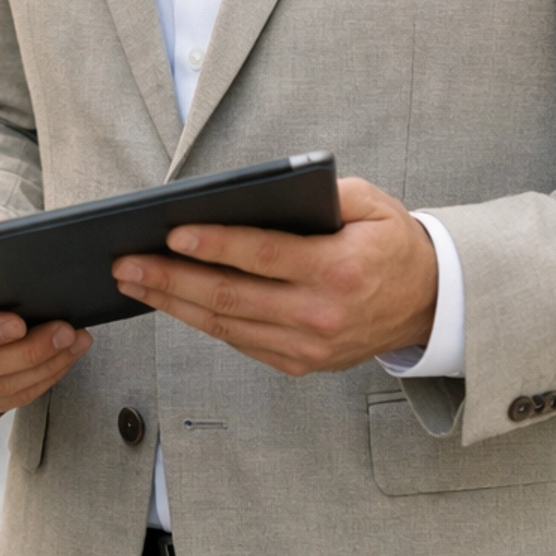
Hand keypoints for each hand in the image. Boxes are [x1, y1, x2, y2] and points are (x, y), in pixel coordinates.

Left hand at [111, 176, 438, 374]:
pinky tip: (171, 302)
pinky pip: (241, 342)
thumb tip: (257, 192)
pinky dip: (202, 322)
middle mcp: (321, 315)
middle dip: (171, 279)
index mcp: (340, 271)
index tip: (171, 232)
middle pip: (232, 296)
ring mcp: (309, 347)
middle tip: (126, 262)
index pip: (264, 255)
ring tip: (133, 282)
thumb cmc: (391, 243)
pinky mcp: (301, 363)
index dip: (215, 245)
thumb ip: (321, 194)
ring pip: (228, 326)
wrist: (428, 303)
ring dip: (174, 303)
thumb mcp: (370, 203)